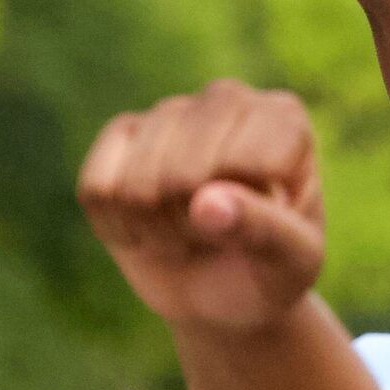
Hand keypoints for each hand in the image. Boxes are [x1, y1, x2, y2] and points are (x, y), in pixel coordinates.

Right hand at [79, 81, 326, 334]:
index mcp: (285, 118)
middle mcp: (229, 99)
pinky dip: (118, 226)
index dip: (244, 216)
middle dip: (194, 226)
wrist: (227, 291)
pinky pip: (98, 188)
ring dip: (157, 230)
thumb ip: (264, 229)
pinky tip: (148, 227)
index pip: (248, 164)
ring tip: (188, 231)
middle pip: (182, 174)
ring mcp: (171, 110)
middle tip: (218, 234)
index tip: (266, 228)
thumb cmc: (272, 268)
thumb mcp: (291, 261)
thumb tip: (206, 202)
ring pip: (136, 184)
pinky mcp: (123, 132)